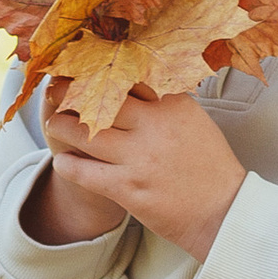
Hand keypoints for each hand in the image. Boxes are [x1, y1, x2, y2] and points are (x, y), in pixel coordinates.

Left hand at [24, 80, 244, 261]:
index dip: (100, 70)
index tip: (82, 67)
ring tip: (55, 124)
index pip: (127, 75)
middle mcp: (155, 125)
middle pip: (100, 99)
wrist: (223, 212)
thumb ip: (166, 101)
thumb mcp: (195, 121)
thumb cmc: (209, 167)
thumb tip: (133, 82)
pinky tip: (62, 162)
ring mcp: (140, 157)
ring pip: (85, 133)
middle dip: (72, 92)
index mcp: (173, 104)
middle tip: (56, 90)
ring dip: (62, 127)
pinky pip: (85, 172)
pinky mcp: (128, 188)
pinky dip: (68, 165)